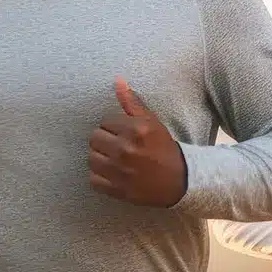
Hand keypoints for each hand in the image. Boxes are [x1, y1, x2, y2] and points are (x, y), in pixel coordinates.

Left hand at [88, 78, 186, 206]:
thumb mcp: (151, 122)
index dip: (114, 128)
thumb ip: (131, 102)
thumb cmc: (164, 148)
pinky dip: (100, 177)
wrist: (180, 180)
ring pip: (91, 158)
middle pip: (94, 139)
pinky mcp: (117, 189)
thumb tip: (117, 81)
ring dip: (100, 158)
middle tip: (118, 146)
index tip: (124, 134)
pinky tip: (113, 173)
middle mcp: (126, 150)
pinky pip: (93, 179)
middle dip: (104, 141)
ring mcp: (120, 171)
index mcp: (135, 130)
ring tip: (114, 159)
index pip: (105, 122)